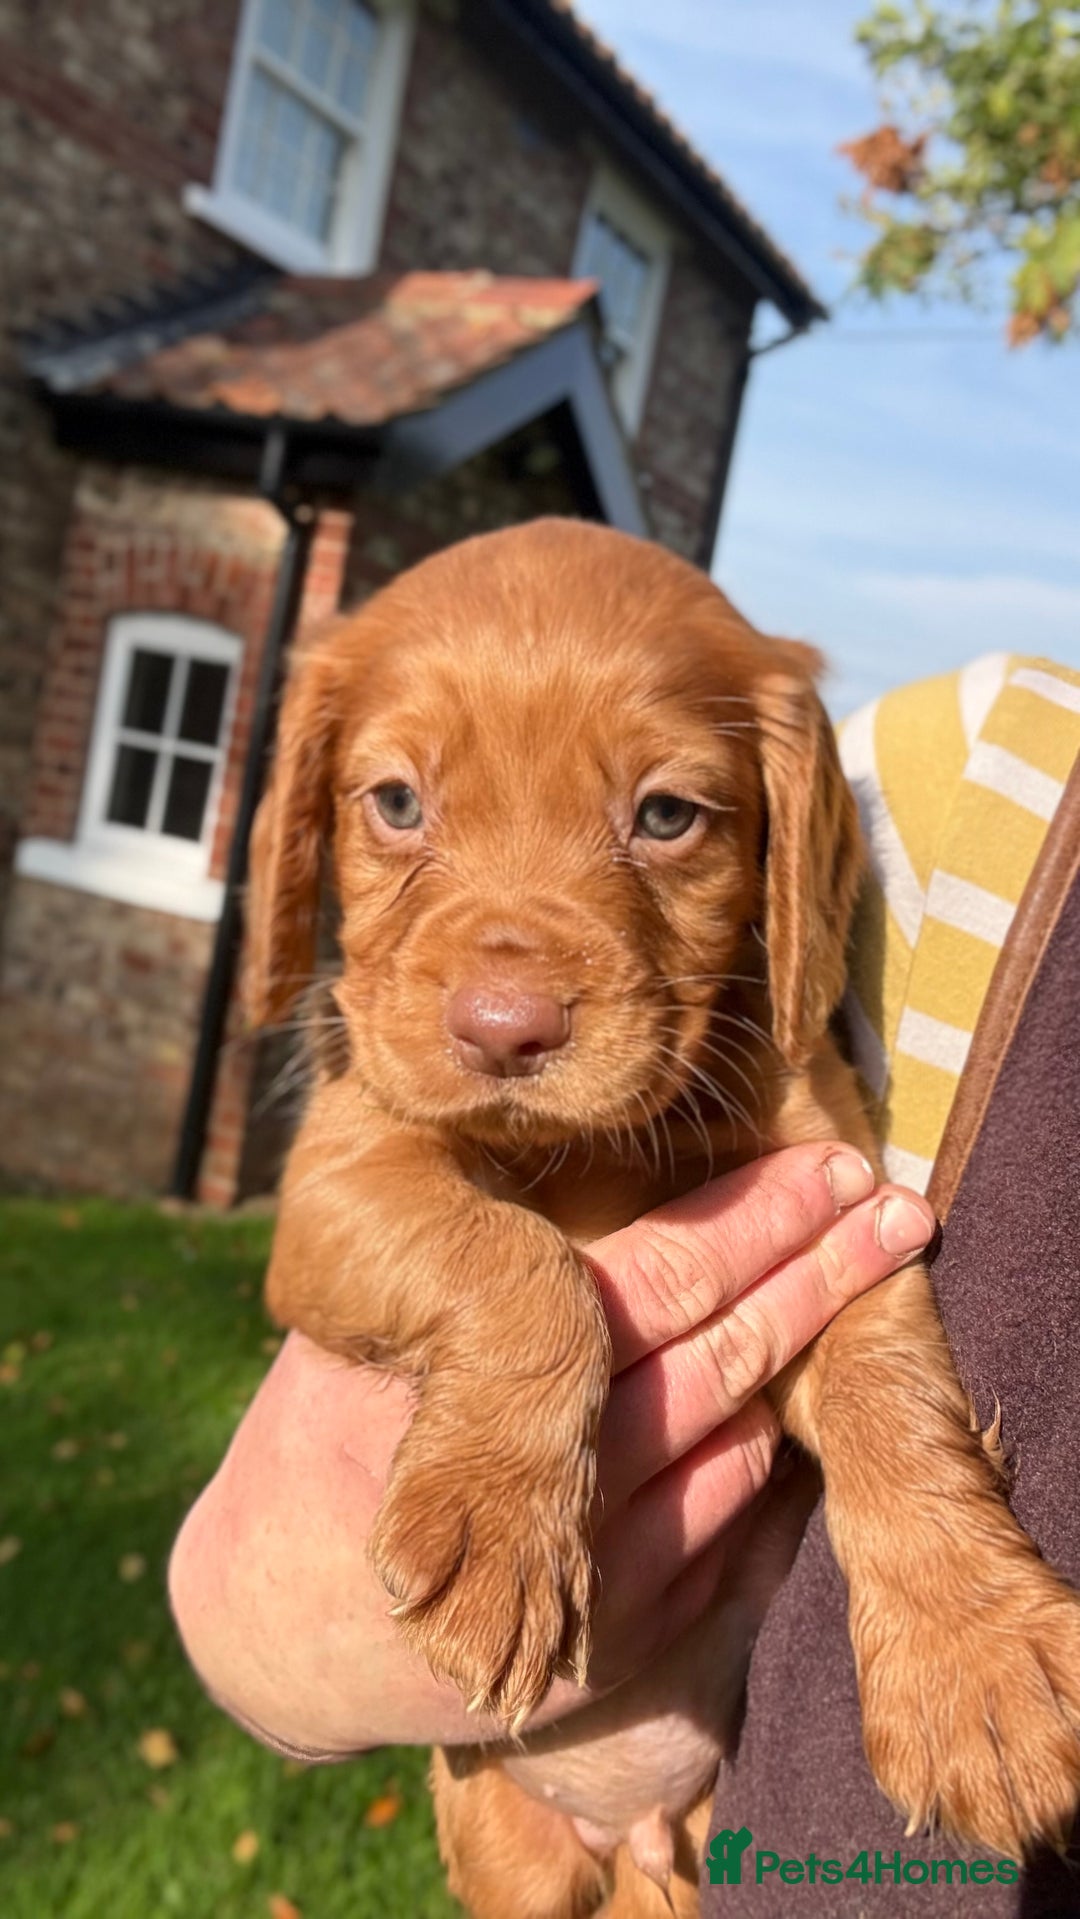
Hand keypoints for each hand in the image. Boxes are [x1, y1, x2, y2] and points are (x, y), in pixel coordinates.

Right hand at [168, 1145, 932, 1755]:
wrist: (289, 1618)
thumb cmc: (325, 1433)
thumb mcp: (358, 1324)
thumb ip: (457, 1256)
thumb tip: (545, 1127)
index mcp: (477, 1374)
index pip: (656, 1281)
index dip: (758, 1219)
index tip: (829, 1162)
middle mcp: (547, 1477)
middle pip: (721, 1356)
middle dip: (819, 1272)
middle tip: (891, 1206)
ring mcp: (587, 1572)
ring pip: (736, 1441)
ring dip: (804, 1357)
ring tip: (865, 1272)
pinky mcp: (610, 1646)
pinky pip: (723, 1537)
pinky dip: (762, 1462)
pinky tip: (787, 1402)